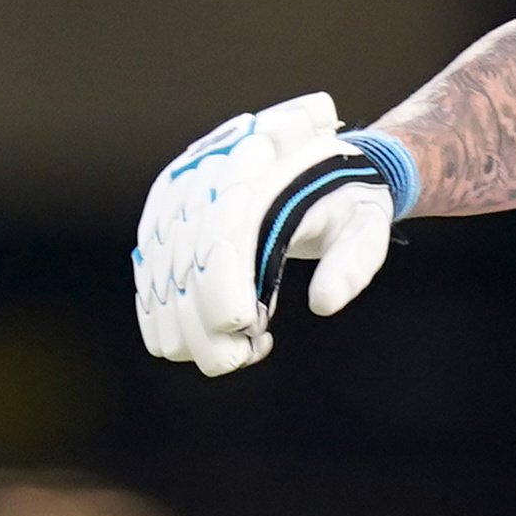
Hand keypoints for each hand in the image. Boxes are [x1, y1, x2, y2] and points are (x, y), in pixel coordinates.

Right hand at [133, 95, 412, 376]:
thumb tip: (322, 305)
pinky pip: (148, 263)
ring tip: (223, 356)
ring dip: (179, 323)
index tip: (241, 327)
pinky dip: (157, 309)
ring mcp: (181, 188)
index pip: (226, 231)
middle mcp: (210, 170)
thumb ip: (353, 260)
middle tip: (234, 359)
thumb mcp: (366, 223)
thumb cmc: (344, 199)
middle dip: (200, 319)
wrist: (317, 156)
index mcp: (263, 168)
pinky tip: (184, 344)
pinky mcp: (165, 208)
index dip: (224, 285)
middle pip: (186, 254)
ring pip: (159, 263)